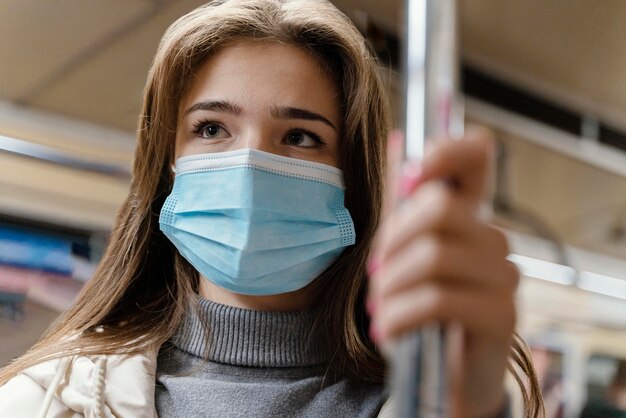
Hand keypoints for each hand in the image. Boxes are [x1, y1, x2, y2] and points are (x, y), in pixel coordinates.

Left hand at [367, 127, 518, 417]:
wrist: (439, 375)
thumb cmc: (417, 312)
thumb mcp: (401, 259)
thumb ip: (402, 211)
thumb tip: (395, 142)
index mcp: (467, 218)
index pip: (476, 160)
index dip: (447, 151)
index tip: (410, 174)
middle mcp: (493, 239)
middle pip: (440, 206)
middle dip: (393, 239)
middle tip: (375, 273)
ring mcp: (503, 276)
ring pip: (434, 255)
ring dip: (392, 285)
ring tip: (379, 308)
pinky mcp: (502, 314)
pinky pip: (439, 299)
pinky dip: (400, 314)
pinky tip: (388, 329)